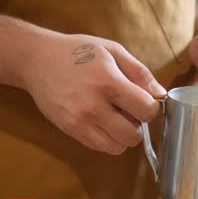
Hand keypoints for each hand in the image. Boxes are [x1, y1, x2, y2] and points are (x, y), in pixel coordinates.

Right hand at [20, 34, 166, 154]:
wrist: (37, 60)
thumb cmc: (78, 52)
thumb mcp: (113, 51)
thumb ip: (140, 72)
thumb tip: (160, 94)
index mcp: (108, 82)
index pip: (146, 110)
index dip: (151, 107)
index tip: (143, 99)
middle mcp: (93, 106)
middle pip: (134, 135)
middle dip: (138, 124)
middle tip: (129, 109)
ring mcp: (79, 122)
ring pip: (118, 147)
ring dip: (123, 135)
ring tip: (115, 116)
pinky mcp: (70, 131)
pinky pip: (100, 147)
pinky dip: (108, 139)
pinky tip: (103, 121)